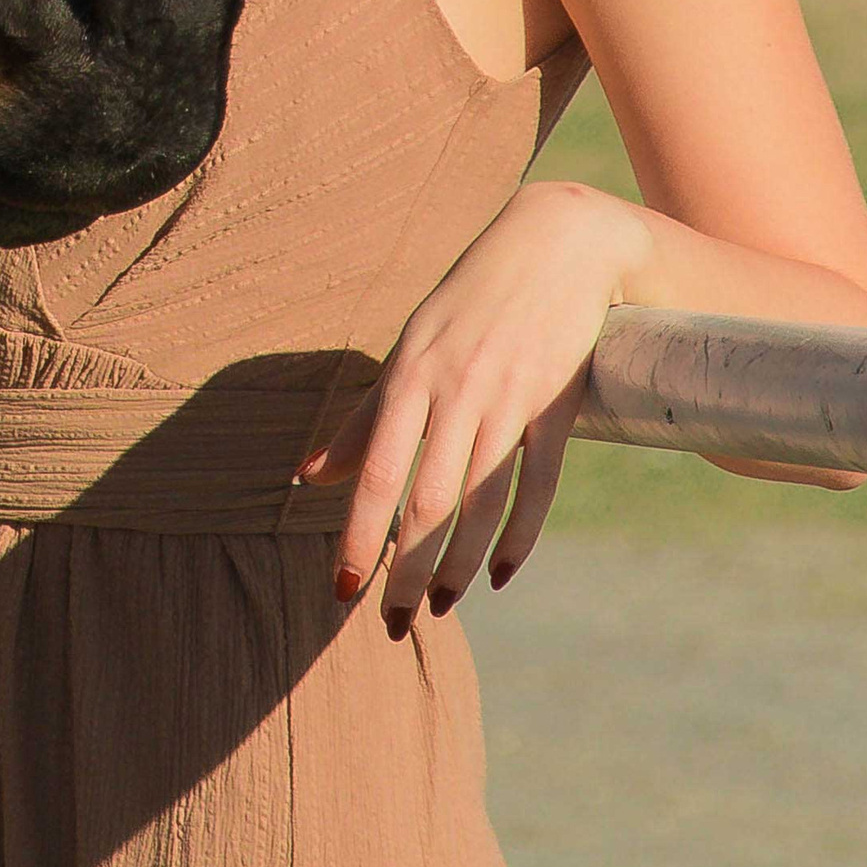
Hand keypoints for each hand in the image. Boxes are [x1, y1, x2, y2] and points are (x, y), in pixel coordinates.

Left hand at [294, 179, 644, 635]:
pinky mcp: (557, 408)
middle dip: (405, 569)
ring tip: (437, 608)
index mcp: (410, 374)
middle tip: (391, 623)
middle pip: (427, 500)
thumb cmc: (467, 301)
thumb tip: (309, 478)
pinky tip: (497, 574)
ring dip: (456, 564)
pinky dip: (517, 536)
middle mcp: (456, 390)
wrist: (557, 243)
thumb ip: (363, 418)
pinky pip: (536, 486)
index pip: (377, 473)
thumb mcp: (409, 348)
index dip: (358, 537)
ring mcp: (510, 400)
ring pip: (480, 502)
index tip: (341, 592)